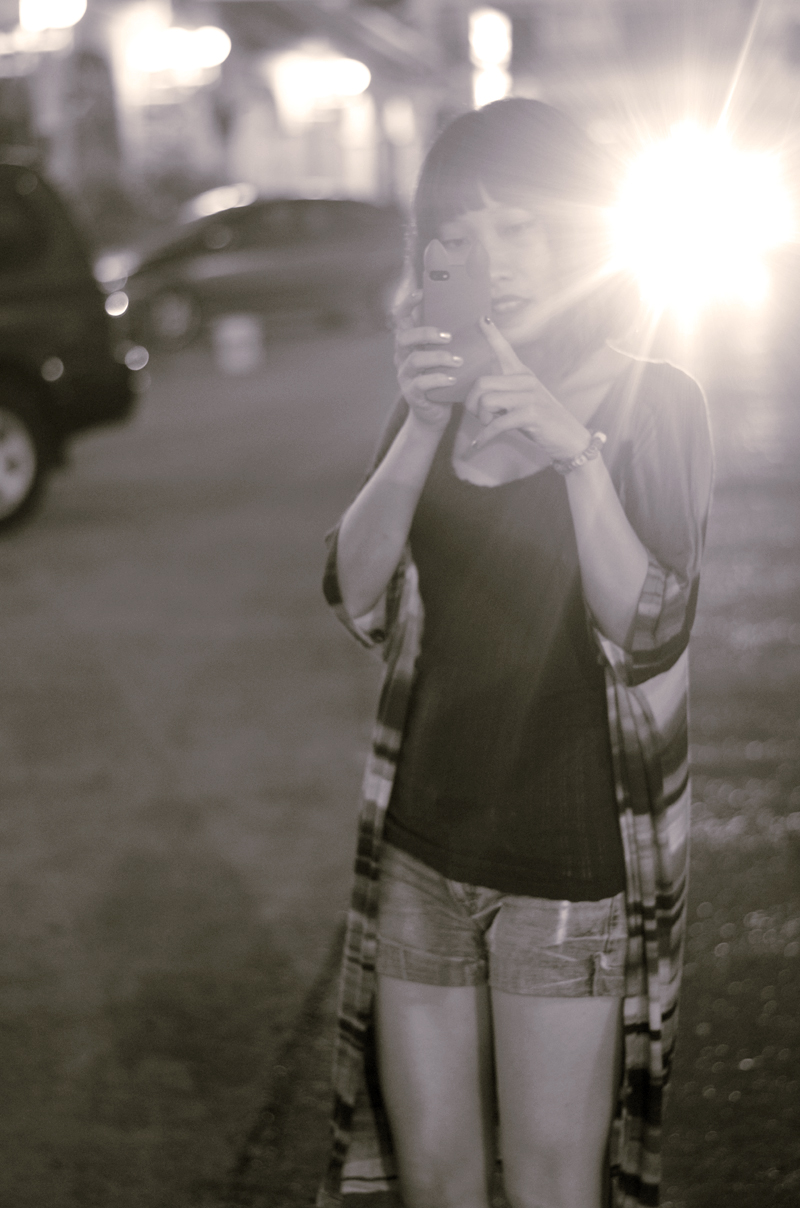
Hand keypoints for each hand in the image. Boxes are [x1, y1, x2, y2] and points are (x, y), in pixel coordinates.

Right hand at [393, 288, 462, 430]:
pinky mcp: (412, 394)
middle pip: (404, 336)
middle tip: (448, 336)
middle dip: (426, 333)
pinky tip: (452, 379)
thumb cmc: (445, 379)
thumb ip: (454, 338)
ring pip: (414, 360)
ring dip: (438, 357)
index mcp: (410, 343)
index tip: (422, 292)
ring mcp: (405, 376)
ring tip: (457, 360)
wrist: (436, 413)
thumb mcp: (447, 355)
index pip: (401, 318)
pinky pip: (421, 384)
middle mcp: (403, 357)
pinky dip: (438, 379)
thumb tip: (480, 317)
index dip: (408, 304)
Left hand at [464, 318, 589, 460]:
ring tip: (488, 427)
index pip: (505, 350)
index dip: (491, 335)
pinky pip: (496, 424)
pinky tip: (477, 445)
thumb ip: (504, 393)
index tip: (480, 318)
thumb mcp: (523, 401)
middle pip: (481, 383)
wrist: (570, 439)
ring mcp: (529, 396)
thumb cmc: (541, 422)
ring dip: (481, 419)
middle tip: (479, 417)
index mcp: (523, 374)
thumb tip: (477, 395)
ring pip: (486, 401)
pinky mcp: (531, 414)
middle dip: (472, 404)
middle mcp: (526, 380)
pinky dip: (484, 437)